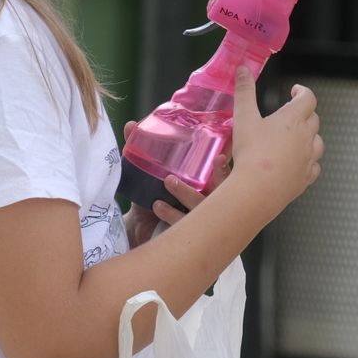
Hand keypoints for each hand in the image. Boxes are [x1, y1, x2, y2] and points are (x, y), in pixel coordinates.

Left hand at [120, 120, 228, 247]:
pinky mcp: (186, 233)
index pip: (224, 172)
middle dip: (218, 175)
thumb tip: (131, 124)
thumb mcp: (150, 172)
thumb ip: (142, 148)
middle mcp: (210, 201)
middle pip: (221, 188)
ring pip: (200, 204)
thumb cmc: (154, 194)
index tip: (221, 155)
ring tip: (170, 181)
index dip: (225, 165)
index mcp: (208, 184)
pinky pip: (182, 223)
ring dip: (186, 191)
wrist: (139, 231)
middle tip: (212, 160)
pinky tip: (158, 205)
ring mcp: (201, 218)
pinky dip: (171, 213)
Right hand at [228, 66, 322, 217]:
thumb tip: (243, 71)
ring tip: (296, 137)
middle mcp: (307, 137)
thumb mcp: (243, 118)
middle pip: (314, 119)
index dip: (302, 92)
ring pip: (318, 142)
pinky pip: (314, 165)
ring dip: (309, 137)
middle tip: (290, 114)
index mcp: (294, 119)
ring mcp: (309, 158)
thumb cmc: (251, 154)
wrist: (258, 191)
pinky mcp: (306, 177)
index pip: (308, 98)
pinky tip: (299, 162)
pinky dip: (308, 160)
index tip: (295, 91)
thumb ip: (244, 92)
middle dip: (304, 113)